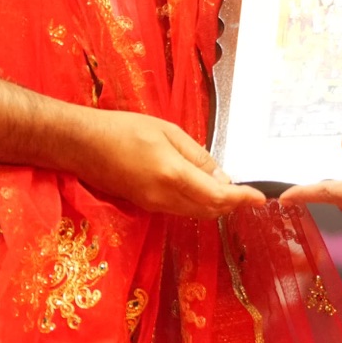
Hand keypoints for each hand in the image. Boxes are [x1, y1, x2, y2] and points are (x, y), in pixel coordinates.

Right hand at [72, 110, 264, 218]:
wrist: (81, 144)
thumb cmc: (122, 129)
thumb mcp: (167, 131)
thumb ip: (197, 156)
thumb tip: (222, 178)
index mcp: (172, 174)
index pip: (216, 197)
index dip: (241, 200)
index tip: (260, 199)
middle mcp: (163, 196)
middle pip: (208, 211)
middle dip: (231, 204)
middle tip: (247, 192)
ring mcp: (152, 205)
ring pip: (194, 213)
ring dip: (214, 205)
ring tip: (229, 190)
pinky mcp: (144, 206)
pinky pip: (179, 210)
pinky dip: (197, 204)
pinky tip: (202, 189)